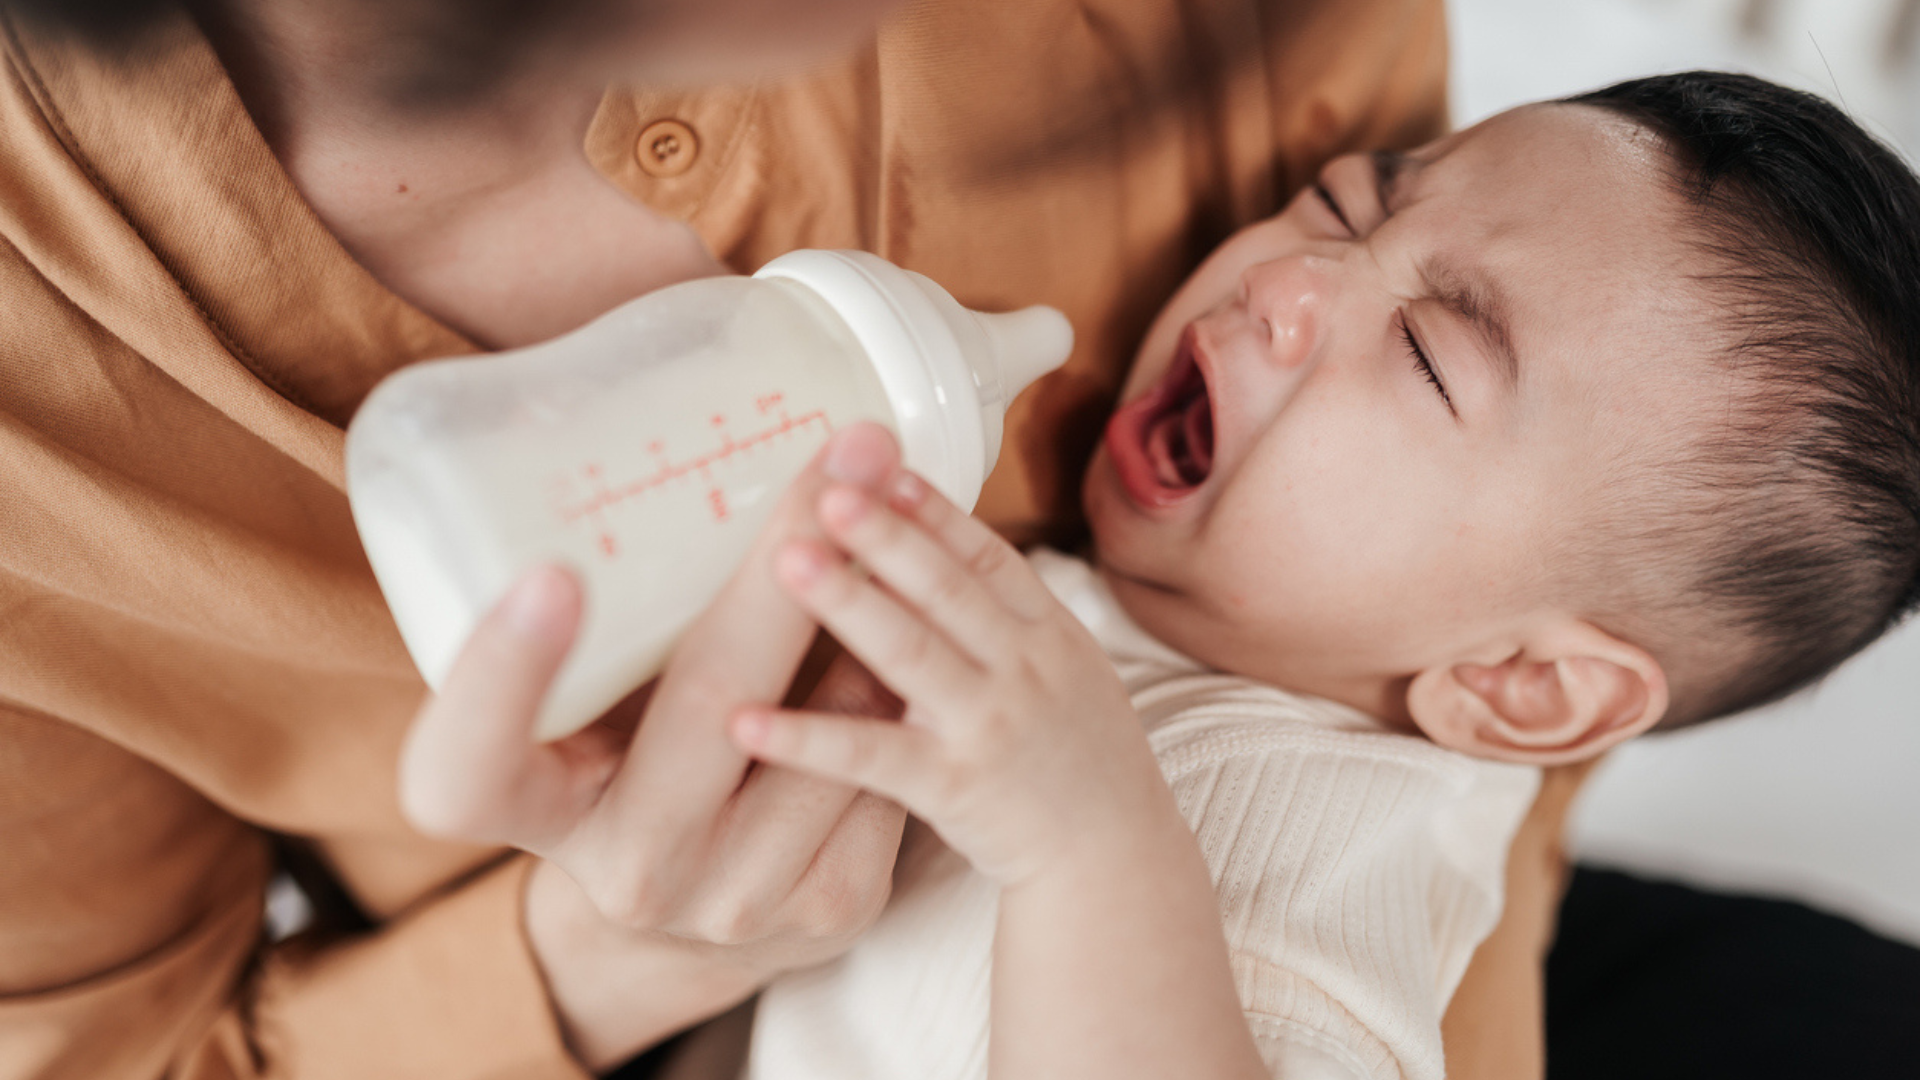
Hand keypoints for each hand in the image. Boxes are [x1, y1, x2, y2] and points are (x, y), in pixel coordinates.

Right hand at [396, 426, 909, 1068]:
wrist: (707, 877)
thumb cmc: (625, 736)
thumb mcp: (580, 683)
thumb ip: (592, 599)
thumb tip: (588, 405)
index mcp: (525, 811)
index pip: (464, 771)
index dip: (499, 683)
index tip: (551, 573)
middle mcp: (626, 870)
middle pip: (704, 710)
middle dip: (778, 573)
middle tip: (834, 457)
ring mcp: (737, 897)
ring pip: (822, 730)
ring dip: (871, 612)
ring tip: (890, 509)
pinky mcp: (835, 903)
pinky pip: (885, 761)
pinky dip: (903, 671)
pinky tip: (915, 604)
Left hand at [728, 442, 1167, 886]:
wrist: (1115, 858)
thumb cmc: (1074, 757)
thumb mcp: (1065, 668)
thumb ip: (1000, 614)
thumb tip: (925, 543)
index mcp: (1048, 632)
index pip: (986, 557)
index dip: (933, 511)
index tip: (884, 464)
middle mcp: (1023, 668)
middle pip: (946, 589)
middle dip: (885, 534)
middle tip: (826, 487)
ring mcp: (990, 726)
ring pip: (911, 654)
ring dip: (848, 603)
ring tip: (786, 561)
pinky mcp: (955, 787)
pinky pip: (870, 758)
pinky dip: (807, 739)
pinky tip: (746, 721)